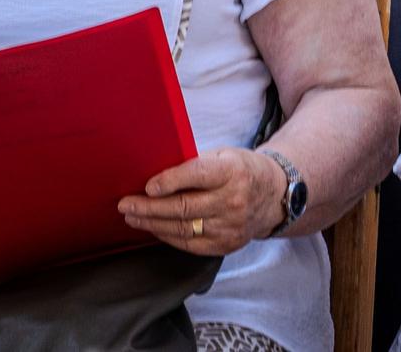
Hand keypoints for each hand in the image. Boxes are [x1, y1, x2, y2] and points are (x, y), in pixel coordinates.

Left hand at [119, 147, 287, 254]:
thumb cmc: (241, 171)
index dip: (169, 181)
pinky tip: (155, 228)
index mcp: (234, 172)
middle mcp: (234, 201)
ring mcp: (231, 226)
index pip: (197, 176)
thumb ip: (195, 165)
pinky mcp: (226, 245)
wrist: (274, 196)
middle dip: (149, 207)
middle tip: (126, 205)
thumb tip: (156, 175)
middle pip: (183, 207)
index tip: (147, 186)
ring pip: (182, 228)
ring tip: (133, 217)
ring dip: (152, 223)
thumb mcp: (224, 156)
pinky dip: (168, 236)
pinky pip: (189, 244)